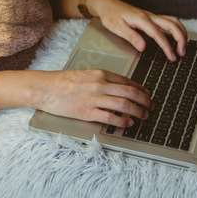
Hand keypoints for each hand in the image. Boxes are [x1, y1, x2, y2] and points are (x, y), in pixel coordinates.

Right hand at [33, 68, 151, 127]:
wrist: (45, 88)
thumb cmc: (63, 81)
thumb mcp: (85, 74)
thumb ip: (102, 80)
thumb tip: (120, 88)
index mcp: (100, 74)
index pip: (127, 81)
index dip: (141, 89)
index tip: (147, 94)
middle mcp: (99, 85)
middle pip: (130, 93)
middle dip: (145, 101)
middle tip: (151, 106)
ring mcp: (94, 99)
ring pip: (124, 105)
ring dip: (138, 112)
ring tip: (144, 116)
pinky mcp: (87, 112)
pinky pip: (111, 118)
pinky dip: (123, 121)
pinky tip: (128, 123)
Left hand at [88, 0, 187, 60]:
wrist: (108, 4)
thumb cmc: (111, 15)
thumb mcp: (117, 28)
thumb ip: (131, 37)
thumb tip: (142, 47)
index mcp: (142, 19)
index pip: (158, 34)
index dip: (167, 46)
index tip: (172, 56)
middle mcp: (149, 16)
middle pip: (172, 25)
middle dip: (181, 39)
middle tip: (182, 53)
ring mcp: (152, 16)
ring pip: (173, 21)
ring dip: (181, 32)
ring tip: (184, 46)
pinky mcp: (151, 17)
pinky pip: (169, 21)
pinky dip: (177, 29)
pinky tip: (177, 36)